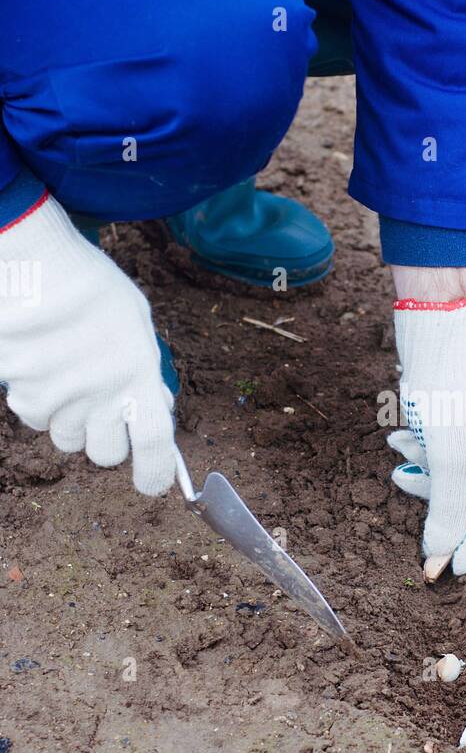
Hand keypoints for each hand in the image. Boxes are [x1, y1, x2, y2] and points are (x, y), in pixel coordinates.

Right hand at [0, 193, 174, 494]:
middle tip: (103, 411)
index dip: (155, 473)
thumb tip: (155, 405)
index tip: (153, 485)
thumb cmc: (92, 289)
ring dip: (71, 421)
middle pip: (105, 453)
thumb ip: (146, 371)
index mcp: (138, 379)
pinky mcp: (24, 396)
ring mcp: (60, 401)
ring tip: (70, 378)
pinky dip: (40, 404)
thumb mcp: (137, 326)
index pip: (154, 446)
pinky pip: (35, 418)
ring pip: (66, 438)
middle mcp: (101, 399)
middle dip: (107, 440)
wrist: (36, 268)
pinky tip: (42, 368)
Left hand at [388, 271, 465, 575]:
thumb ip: (447, 512)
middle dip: (435, 490)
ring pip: (458, 477)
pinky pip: (452, 458)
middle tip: (401, 480)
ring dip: (425, 465)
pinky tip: (403, 435)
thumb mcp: (447, 459)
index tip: (448, 569)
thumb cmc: (450, 394)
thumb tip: (440, 556)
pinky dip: (427, 452)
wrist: (435, 338)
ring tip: (400, 442)